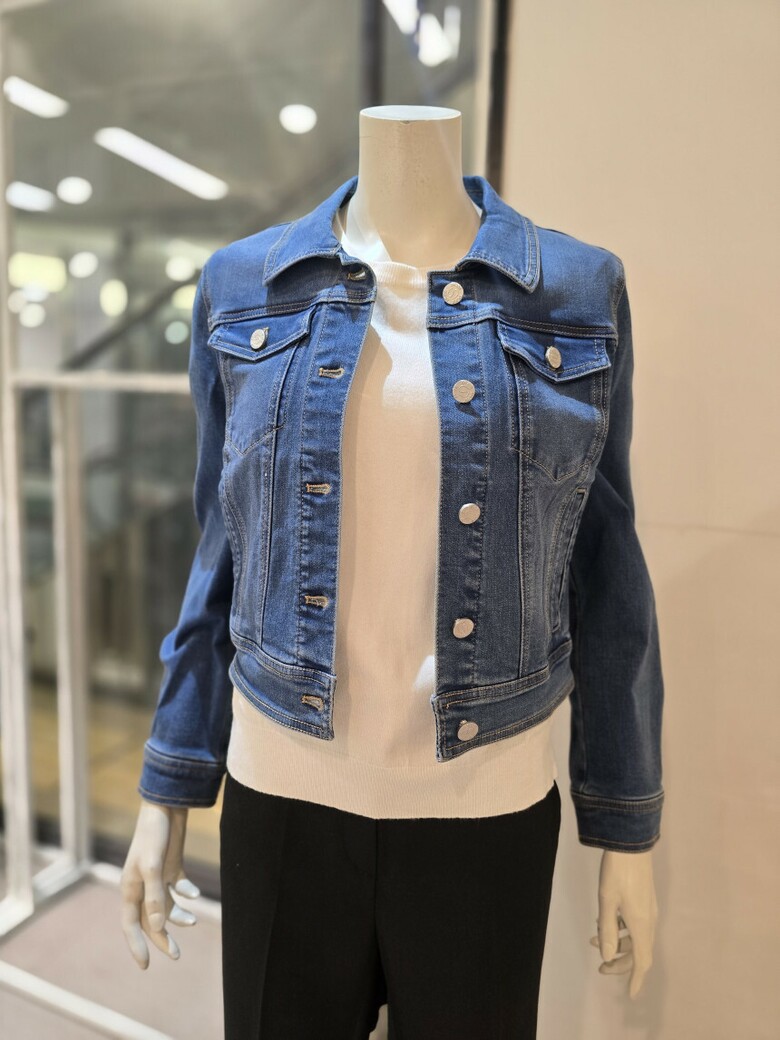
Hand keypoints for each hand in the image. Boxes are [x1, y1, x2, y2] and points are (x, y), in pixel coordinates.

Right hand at [120, 799, 200, 968]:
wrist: (166, 806)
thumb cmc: (154, 835)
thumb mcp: (153, 867)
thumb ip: (154, 898)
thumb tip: (156, 927)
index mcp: (130, 888)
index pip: (130, 924)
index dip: (136, 945)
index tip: (146, 966)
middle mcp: (142, 885)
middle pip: (149, 920)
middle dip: (161, 939)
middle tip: (177, 956)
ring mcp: (157, 876)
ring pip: (165, 906)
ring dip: (178, 916)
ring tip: (193, 921)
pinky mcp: (171, 866)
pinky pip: (178, 887)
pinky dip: (186, 893)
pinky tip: (194, 893)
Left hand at [589, 849, 657, 998]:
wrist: (631, 843)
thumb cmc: (617, 872)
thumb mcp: (606, 901)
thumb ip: (607, 930)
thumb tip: (607, 956)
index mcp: (641, 925)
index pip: (642, 961)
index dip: (636, 979)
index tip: (630, 995)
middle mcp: (649, 921)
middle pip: (639, 952)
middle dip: (620, 963)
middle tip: (600, 967)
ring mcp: (649, 910)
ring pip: (636, 939)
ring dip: (618, 945)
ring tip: (593, 941)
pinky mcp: (645, 900)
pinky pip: (635, 925)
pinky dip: (621, 931)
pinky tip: (604, 922)